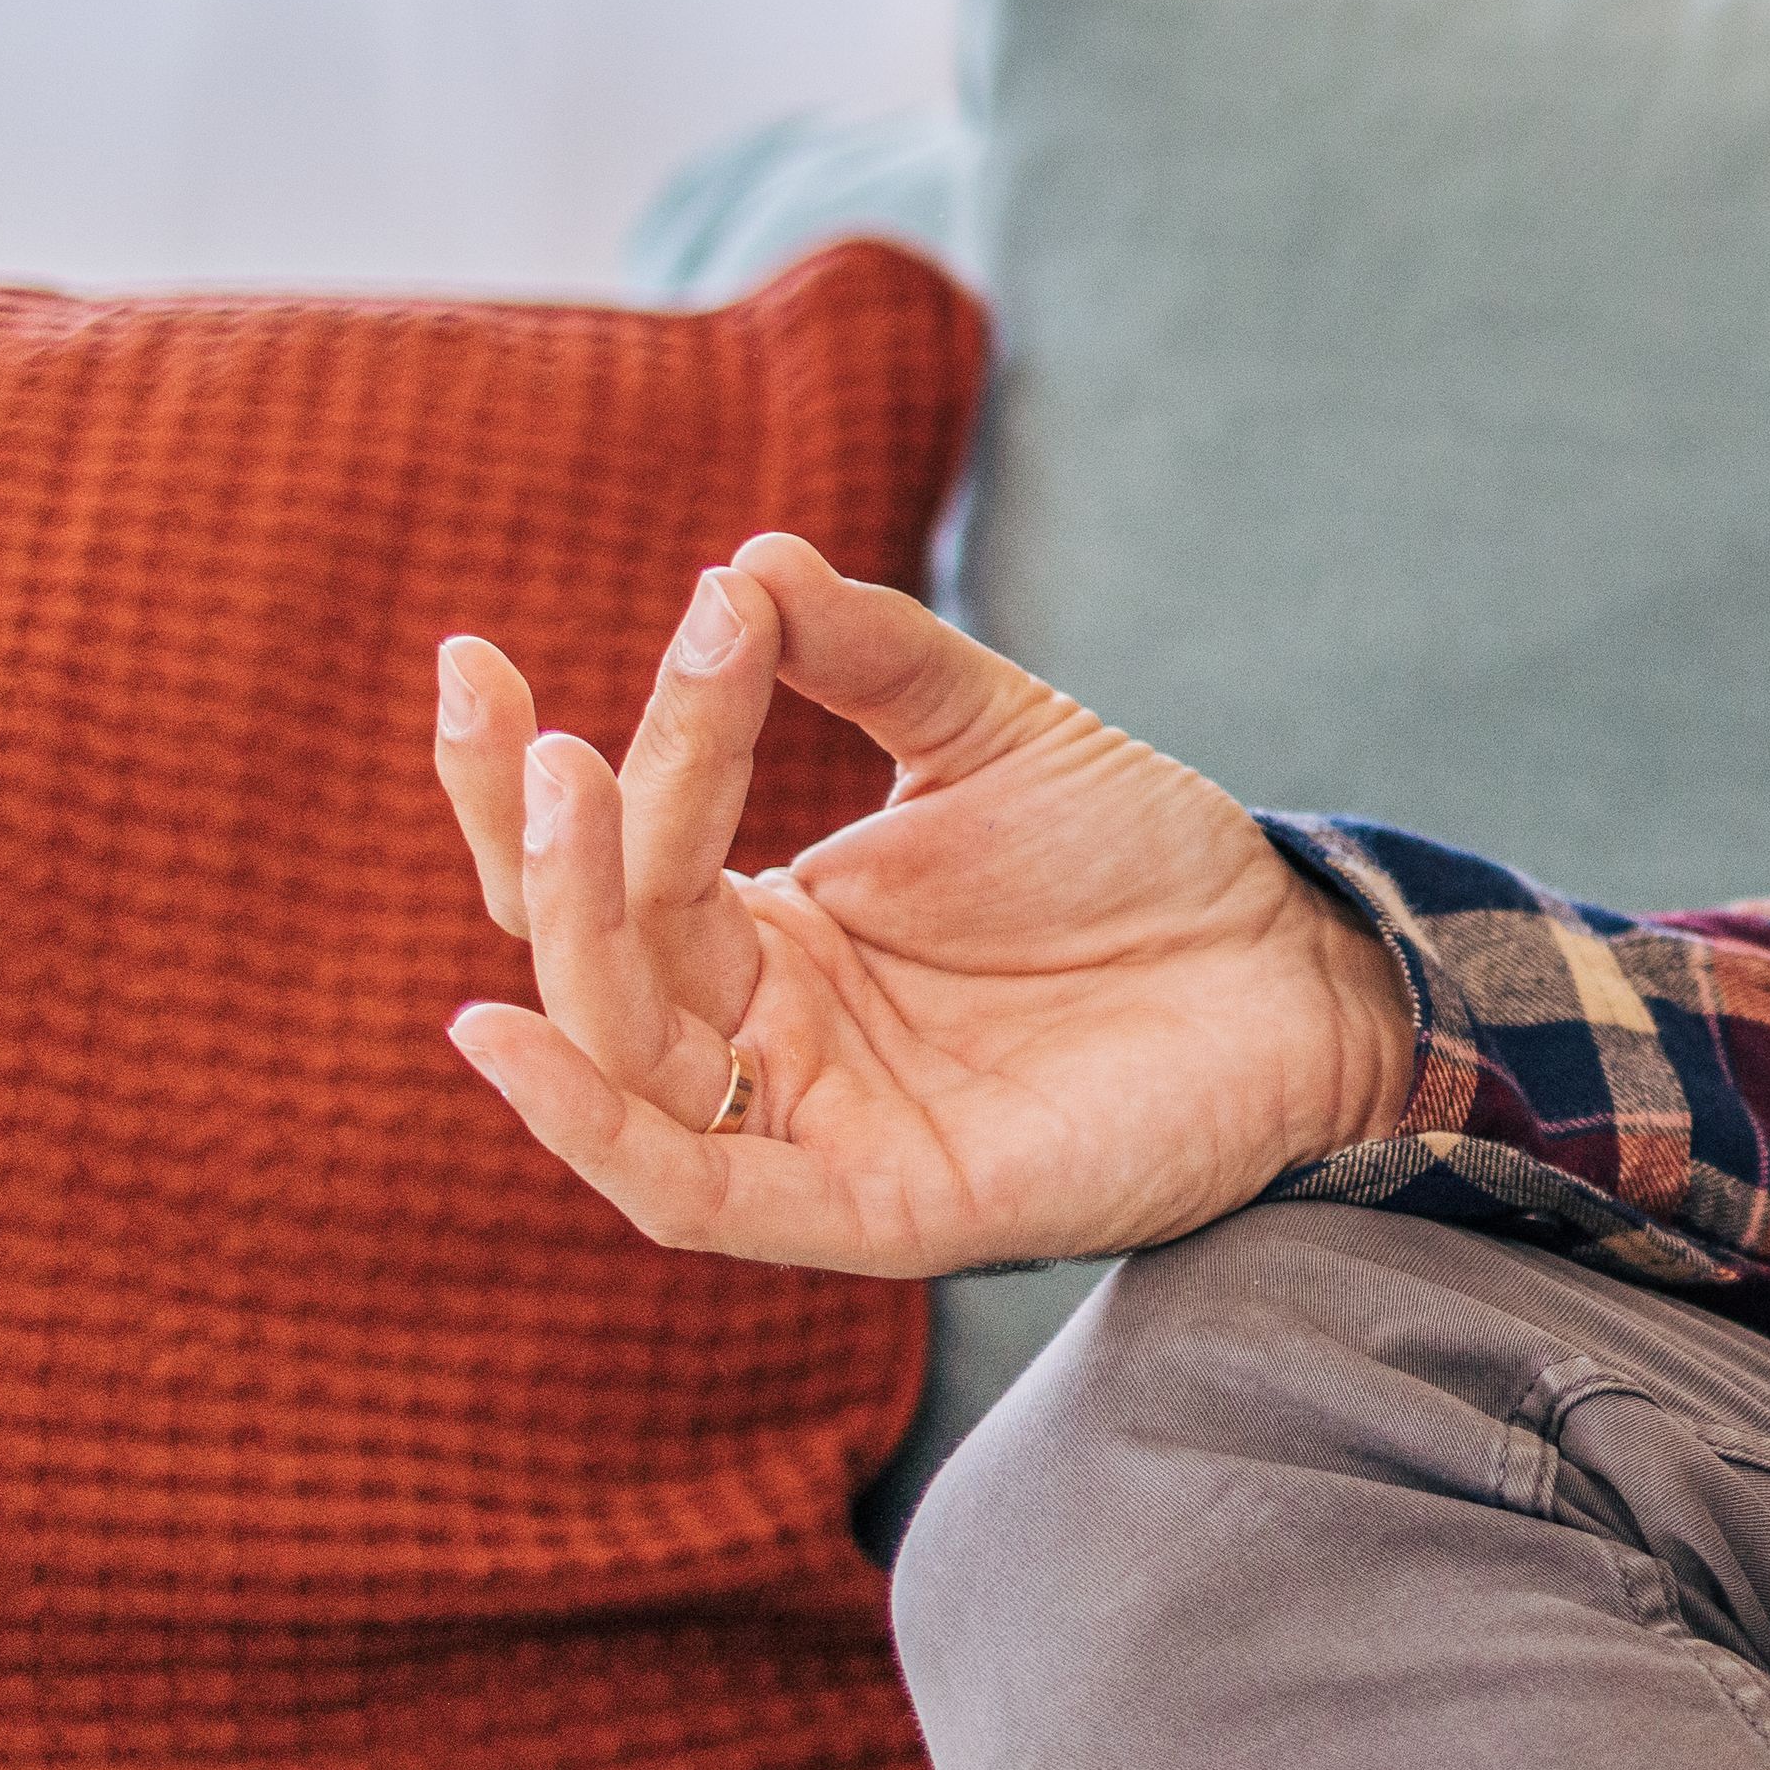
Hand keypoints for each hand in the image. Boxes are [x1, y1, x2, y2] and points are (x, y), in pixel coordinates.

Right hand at [429, 532, 1423, 1275]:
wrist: (1297, 969)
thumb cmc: (1144, 863)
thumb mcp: (996, 733)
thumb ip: (871, 657)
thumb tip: (746, 560)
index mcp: (771, 935)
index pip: (614, 857)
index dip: (524, 770)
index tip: (472, 653)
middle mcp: (769, 1036)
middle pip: (593, 952)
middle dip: (551, 841)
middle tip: (542, 730)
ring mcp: (814, 1128)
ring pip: (626, 1053)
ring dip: (576, 931)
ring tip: (559, 787)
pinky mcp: (877, 1209)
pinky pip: (693, 1194)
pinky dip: (589, 1127)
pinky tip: (505, 1030)